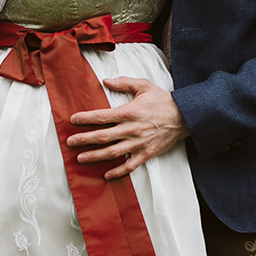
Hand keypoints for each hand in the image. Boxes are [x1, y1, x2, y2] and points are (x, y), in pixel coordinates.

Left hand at [66, 77, 188, 179]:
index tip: (72, 120)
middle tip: (69, 142)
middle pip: (102, 136)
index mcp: (129, 112)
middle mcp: (131, 129)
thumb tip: (106, 80)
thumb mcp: (144, 86)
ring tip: (80, 158)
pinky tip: (106, 174)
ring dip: (94, 156)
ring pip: (112, 153)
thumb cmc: (164, 101)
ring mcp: (138, 144)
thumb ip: (124, 83)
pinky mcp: (146, 154)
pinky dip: (117, 171)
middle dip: (83, 139)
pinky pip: (129, 166)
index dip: (85, 119)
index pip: (101, 116)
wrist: (186, 116)